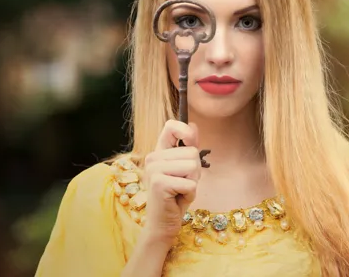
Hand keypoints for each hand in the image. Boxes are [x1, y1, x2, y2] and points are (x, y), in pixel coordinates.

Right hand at [140, 120, 200, 244]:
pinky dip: (190, 195)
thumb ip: (188, 148)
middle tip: (182, 183)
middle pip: (192, 152)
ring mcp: (154, 170)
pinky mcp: (159, 183)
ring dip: (193, 183)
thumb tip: (194, 126)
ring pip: (193, 166)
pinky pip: (190, 184)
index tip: (191, 143)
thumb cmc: (175, 196)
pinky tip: (178, 199)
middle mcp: (153, 157)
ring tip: (180, 191)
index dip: (186, 131)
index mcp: (159, 151)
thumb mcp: (184, 169)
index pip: (171, 126)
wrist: (163, 223)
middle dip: (195, 171)